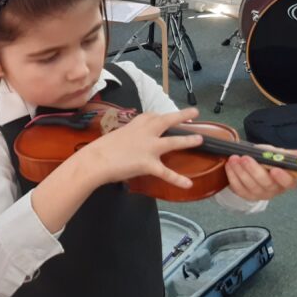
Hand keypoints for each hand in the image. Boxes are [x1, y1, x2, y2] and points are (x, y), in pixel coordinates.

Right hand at [84, 108, 202, 188]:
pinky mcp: (149, 164)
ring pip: (173, 142)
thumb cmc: (100, 150)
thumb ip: (126, 139)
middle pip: (167, 120)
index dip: (160, 116)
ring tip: (200, 139)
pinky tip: (188, 184)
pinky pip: (166, 173)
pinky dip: (178, 179)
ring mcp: (149, 147)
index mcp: (135, 125)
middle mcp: (145, 132)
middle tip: (194, 112)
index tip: (166, 114)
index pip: (151, 116)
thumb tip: (127, 146)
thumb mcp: (115, 137)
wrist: (96, 160)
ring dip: (188, 140)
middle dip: (182, 116)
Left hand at [224, 145, 296, 201]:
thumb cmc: (268, 160)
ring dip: (240, 171)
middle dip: (254, 170)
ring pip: (251, 186)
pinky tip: (229, 165)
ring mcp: (260, 194)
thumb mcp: (276, 154)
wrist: (252, 165)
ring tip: (234, 158)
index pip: (288, 182)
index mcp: (287, 180)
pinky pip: (239, 188)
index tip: (274, 169)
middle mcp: (275, 190)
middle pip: (266, 184)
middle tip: (245, 158)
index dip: (282, 177)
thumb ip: (285, 154)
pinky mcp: (246, 195)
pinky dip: (233, 176)